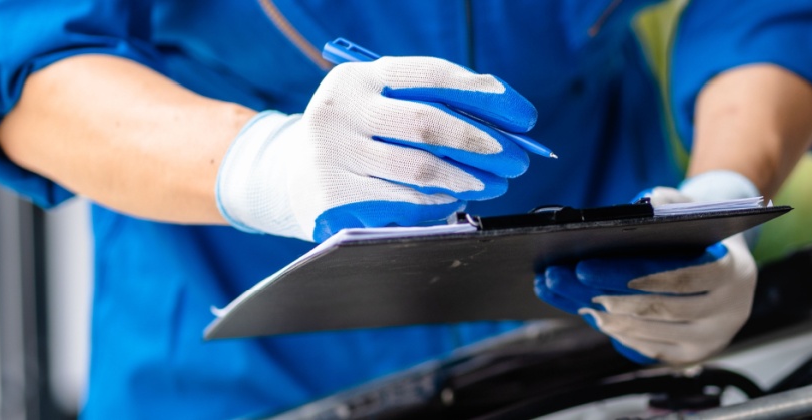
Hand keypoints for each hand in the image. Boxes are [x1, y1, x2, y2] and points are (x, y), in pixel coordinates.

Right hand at [215, 56, 536, 241]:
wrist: (290, 173)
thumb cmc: (358, 135)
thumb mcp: (381, 105)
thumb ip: (431, 104)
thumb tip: (505, 120)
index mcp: (357, 77)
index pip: (431, 75)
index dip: (483, 94)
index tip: (522, 116)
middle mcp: (339, 109)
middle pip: (426, 123)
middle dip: (479, 142)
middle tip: (514, 157)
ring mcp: (330, 154)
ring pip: (417, 170)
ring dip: (465, 179)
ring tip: (492, 182)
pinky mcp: (330, 195)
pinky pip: (400, 203)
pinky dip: (436, 204)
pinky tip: (455, 200)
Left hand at [534, 186, 757, 363]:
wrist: (732, 277)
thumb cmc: (704, 239)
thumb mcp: (696, 214)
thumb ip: (672, 204)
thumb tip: (642, 205)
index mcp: (733, 271)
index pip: (679, 276)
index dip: (630, 273)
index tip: (585, 267)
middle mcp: (729, 311)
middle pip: (662, 308)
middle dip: (609, 296)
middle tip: (568, 282)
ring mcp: (712, 339)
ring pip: (652, 333)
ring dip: (608, 318)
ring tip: (574, 299)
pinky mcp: (692, 356)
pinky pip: (650, 350)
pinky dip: (620, 334)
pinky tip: (594, 316)